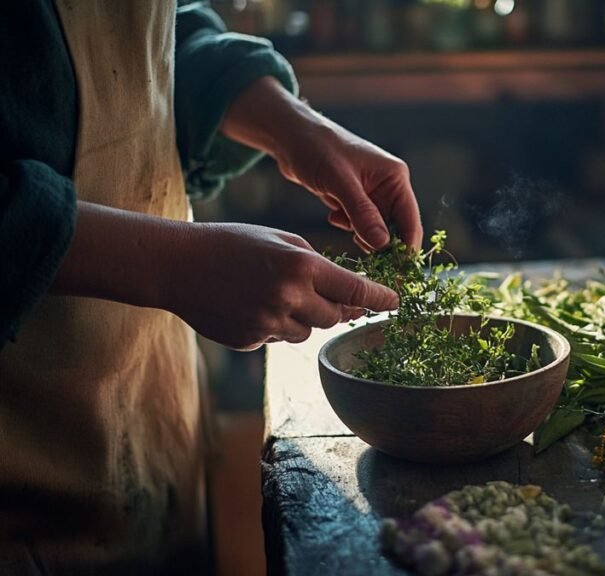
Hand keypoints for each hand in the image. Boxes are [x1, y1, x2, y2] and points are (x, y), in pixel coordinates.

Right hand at [167, 222, 397, 350]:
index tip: (396, 303)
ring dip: (302, 318)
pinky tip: (250, 305)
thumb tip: (350, 295)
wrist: (177, 265)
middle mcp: (289, 297)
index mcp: (301, 266)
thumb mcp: (281, 241)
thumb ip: (317, 266)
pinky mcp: (251, 340)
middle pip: (335, 316)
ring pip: (308, 332)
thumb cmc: (234, 244)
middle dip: (333, 306)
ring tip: (272, 293)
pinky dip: (274, 325)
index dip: (379, 298)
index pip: (355, 289)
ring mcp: (269, 323)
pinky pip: (279, 338)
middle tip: (314, 291)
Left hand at [277, 122, 421, 252]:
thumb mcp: (339, 182)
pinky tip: (333, 216)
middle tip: (360, 251)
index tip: (395, 273)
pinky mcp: (355, 199)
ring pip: (377, 229)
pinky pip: (360, 224)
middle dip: (380, 243)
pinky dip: (349, 226)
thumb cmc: (316, 148)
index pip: (410, 222)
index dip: (405, 249)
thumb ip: (362, 213)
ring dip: (361, 234)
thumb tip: (383, 245)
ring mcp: (372, 193)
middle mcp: (389, 186)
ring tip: (341, 222)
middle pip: (396, 229)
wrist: (289, 136)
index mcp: (395, 178)